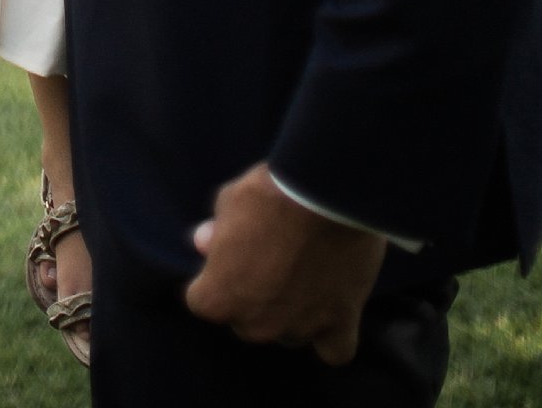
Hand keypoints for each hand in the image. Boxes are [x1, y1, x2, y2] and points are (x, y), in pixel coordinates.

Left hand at [185, 164, 385, 365]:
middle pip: (247, 320)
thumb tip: (202, 243)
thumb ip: (216, 230)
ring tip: (307, 267)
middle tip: (273, 255)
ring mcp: (298, 329)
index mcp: (218, 298)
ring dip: (292, 311)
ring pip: (289, 332)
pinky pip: (335, 350)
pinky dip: (333, 335)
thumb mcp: (230, 200)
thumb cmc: (271, 193)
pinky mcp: (339, 325)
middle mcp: (254, 325)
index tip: (232, 251)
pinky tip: (332, 311)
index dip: (217, 273)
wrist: (326, 191)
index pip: (204, 299)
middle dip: (254, 294)